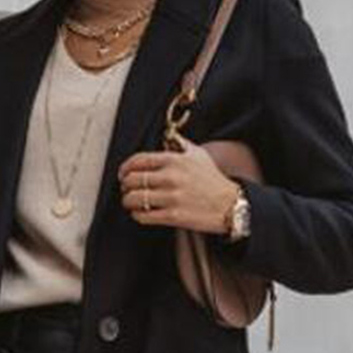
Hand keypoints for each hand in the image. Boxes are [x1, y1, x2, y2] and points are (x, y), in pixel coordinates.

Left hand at [116, 136, 237, 234]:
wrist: (229, 204)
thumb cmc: (212, 179)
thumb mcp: (197, 154)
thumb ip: (179, 144)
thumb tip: (167, 136)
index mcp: (174, 160)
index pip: (138, 161)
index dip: (125, 168)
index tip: (123, 174)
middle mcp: (171, 177)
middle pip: (132, 180)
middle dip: (125, 186)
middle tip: (126, 190)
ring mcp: (171, 197)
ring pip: (134, 199)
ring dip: (128, 201)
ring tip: (131, 203)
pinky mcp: (173, 216)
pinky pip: (143, 216)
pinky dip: (137, 215)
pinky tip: (140, 213)